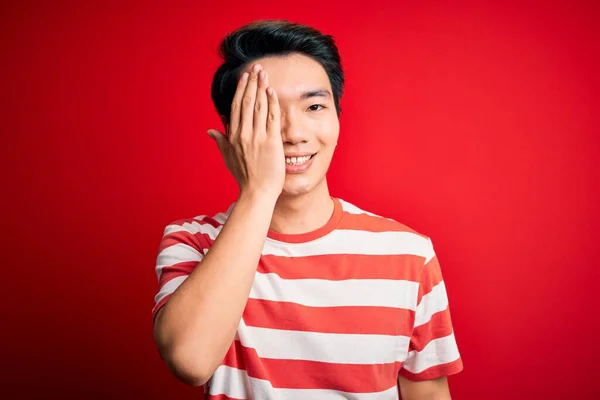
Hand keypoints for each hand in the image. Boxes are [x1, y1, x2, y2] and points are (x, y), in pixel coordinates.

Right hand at [208, 64, 284, 198]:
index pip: (237, 107)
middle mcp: (243, 134)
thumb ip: (220, 142)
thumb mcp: (228, 158)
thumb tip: (210, 131)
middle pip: (247, 102)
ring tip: (264, 74)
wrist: (257, 192)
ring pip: (258, 107)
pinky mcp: (271, 142)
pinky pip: (271, 118)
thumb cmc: (244, 177)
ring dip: (261, 88)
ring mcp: (257, 137)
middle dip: (252, 83)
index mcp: (233, 136)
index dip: (241, 90)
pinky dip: (271, 103)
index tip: (245, 77)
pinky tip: (272, 91)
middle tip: (257, 67)